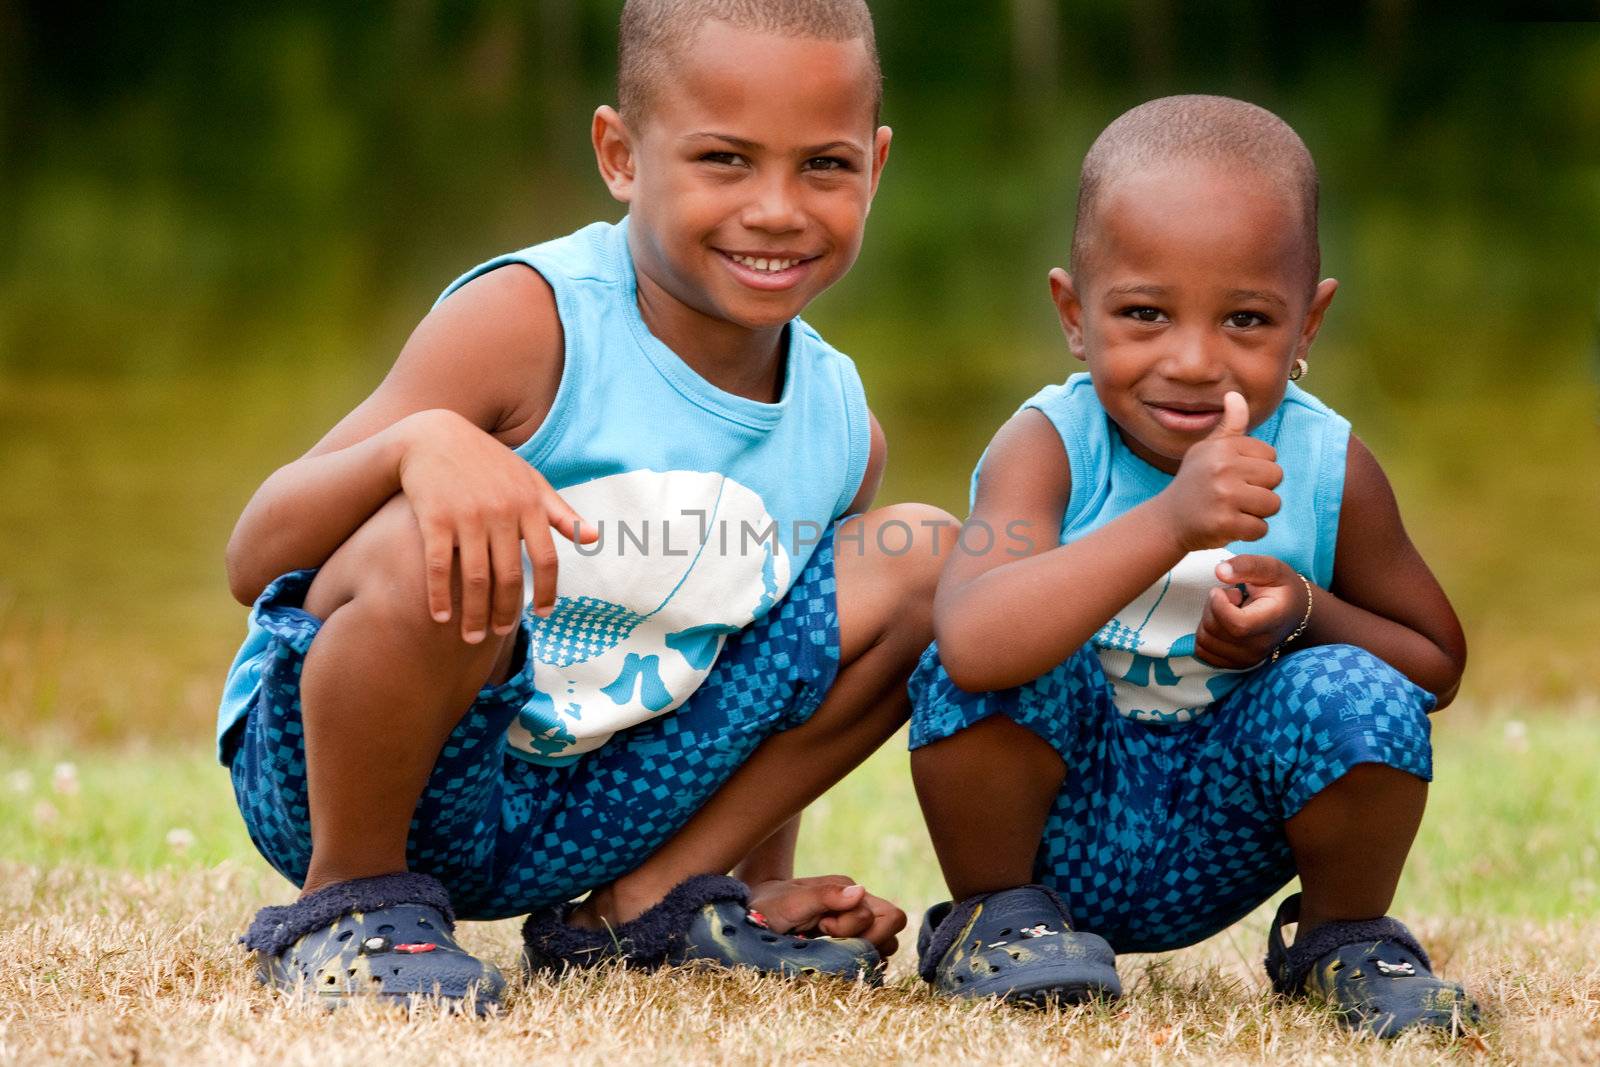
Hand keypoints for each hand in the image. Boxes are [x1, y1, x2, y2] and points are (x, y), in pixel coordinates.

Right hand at [395, 409, 595, 641]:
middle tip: (500, 633)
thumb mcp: (530, 480)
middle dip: (506, 612)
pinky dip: (440, 597)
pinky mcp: (434, 518)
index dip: (547, 592)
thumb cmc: (488, 463)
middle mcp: (501, 512)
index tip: (542, 615)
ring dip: (475, 614)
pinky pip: (438, 567)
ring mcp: (467, 516)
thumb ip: (560, 512)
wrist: (433, 436)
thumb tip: (593, 538)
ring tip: (472, 636)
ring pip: (476, 579)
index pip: (547, 560)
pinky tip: (441, 618)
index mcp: (529, 505)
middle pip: (510, 577)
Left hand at [746, 875, 906, 957]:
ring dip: (857, 954)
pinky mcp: (846, 947)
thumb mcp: (792, 900)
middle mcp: (856, 907)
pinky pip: (869, 960)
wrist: (751, 915)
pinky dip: (854, 964)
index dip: (862, 928)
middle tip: (825, 939)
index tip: (825, 927)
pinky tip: (828, 959)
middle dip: (863, 943)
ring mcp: (853, 928)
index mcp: (849, 891)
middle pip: (892, 933)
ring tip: (824, 948)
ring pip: (884, 948)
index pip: (890, 917)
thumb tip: (860, 891)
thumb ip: (826, 896)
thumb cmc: (768, 905)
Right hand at [1157, 391, 1282, 551]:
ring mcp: (1224, 496)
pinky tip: (1230, 526)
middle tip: (1234, 496)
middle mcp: (1223, 468)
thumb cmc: (1194, 482)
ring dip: (1258, 512)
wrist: (1168, 520)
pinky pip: (1262, 529)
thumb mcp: (1207, 450)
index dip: (1257, 470)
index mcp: (1222, 448)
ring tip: (1234, 510)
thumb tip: (1235, 394)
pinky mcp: (1225, 523)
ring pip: (1273, 504)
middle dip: (1261, 490)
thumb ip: (1229, 426)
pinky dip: (1249, 532)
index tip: (1234, 477)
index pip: (1270, 456)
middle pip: (1276, 477)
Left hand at [1195, 554, 1310, 667]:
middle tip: (1231, 597)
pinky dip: (1206, 634)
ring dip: (1208, 620)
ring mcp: (1248, 658)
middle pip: (1214, 630)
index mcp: (1272, 621)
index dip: (1219, 604)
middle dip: (1212, 607)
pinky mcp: (1236, 664)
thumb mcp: (1270, 568)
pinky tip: (1223, 623)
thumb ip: (1246, 565)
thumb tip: (1219, 570)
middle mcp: (1261, 646)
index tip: (1224, 590)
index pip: (1236, 625)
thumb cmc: (1281, 588)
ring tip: (1229, 610)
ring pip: (1204, 640)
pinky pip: (1202, 651)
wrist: (1293, 613)